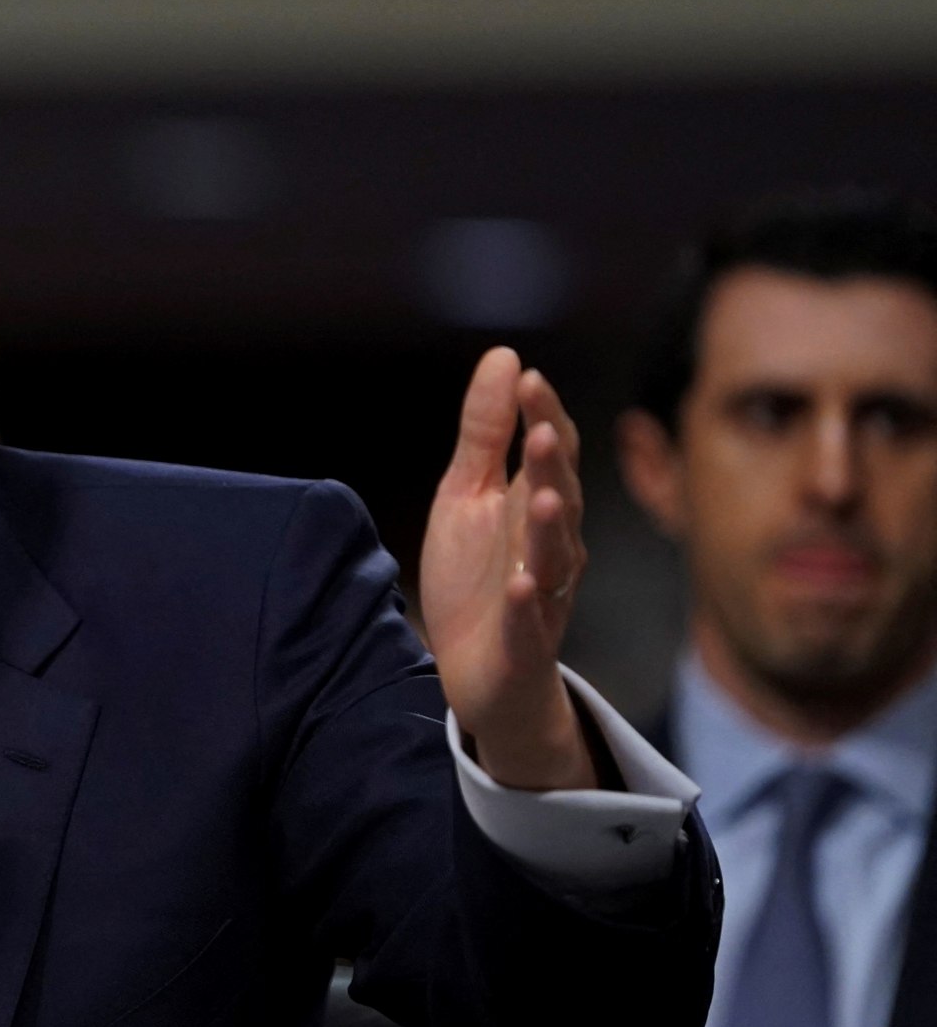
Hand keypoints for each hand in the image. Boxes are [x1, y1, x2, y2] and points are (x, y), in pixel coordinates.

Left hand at [419, 347, 596, 790]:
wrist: (477, 669)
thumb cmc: (477, 575)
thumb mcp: (467, 494)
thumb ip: (484, 432)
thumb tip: (506, 356)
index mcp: (535, 505)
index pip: (549, 453)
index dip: (542, 416)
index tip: (528, 378)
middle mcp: (551, 546)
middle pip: (560, 499)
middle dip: (552, 466)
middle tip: (541, 429)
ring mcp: (543, 595)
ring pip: (555, 559)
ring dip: (550, 528)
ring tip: (544, 496)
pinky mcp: (524, 643)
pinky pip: (530, 623)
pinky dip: (527, 605)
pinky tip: (520, 585)